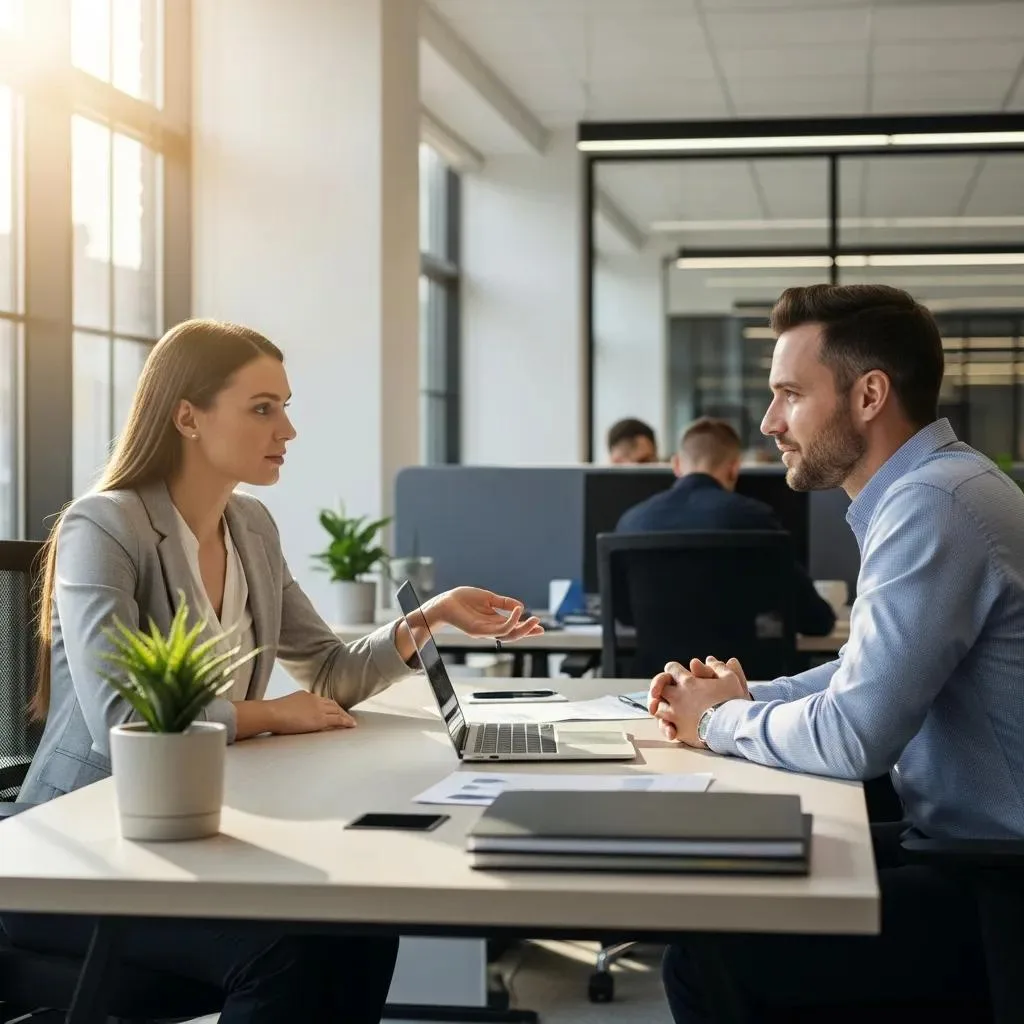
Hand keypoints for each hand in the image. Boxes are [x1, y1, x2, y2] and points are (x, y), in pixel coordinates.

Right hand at [265, 691, 356, 734]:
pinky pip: (338, 719)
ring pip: (337, 711)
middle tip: (346, 716)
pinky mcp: (320, 719)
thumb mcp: (283, 708)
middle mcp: (314, 699)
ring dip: (345, 716)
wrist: (272, 713)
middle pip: (332, 704)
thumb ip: (290, 711)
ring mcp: (318, 708)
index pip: (321, 700)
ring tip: (351, 722)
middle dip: (340, 710)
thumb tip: (287, 717)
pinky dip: (346, 722)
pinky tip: (351, 725)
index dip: (329, 706)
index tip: (333, 710)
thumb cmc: (271, 714)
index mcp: (305, 695)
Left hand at [427, 587, 542, 641]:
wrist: (444, 602)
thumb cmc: (463, 599)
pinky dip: (510, 622)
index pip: (512, 627)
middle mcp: (490, 629)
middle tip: (541, 627)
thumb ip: (504, 602)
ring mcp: (484, 631)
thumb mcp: (488, 598)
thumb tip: (521, 606)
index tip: (540, 626)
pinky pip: (498, 629)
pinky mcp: (478, 631)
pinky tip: (518, 612)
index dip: (526, 627)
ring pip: (508, 634)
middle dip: (528, 631)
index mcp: (493, 621)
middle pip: (513, 634)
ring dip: (523, 628)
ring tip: (534, 620)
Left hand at [649, 660, 747, 746]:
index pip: (671, 668)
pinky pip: (665, 727)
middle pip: (658, 687)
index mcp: (688, 681)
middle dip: (660, 688)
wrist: (731, 726)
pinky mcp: (679, 730)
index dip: (674, 670)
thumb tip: (710, 660)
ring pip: (657, 708)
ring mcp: (676, 714)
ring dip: (660, 707)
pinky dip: (666, 727)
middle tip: (666, 692)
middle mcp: (677, 696)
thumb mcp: (729, 679)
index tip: (679, 674)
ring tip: (669, 709)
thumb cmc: (732, 701)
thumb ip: (718, 667)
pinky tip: (671, 728)